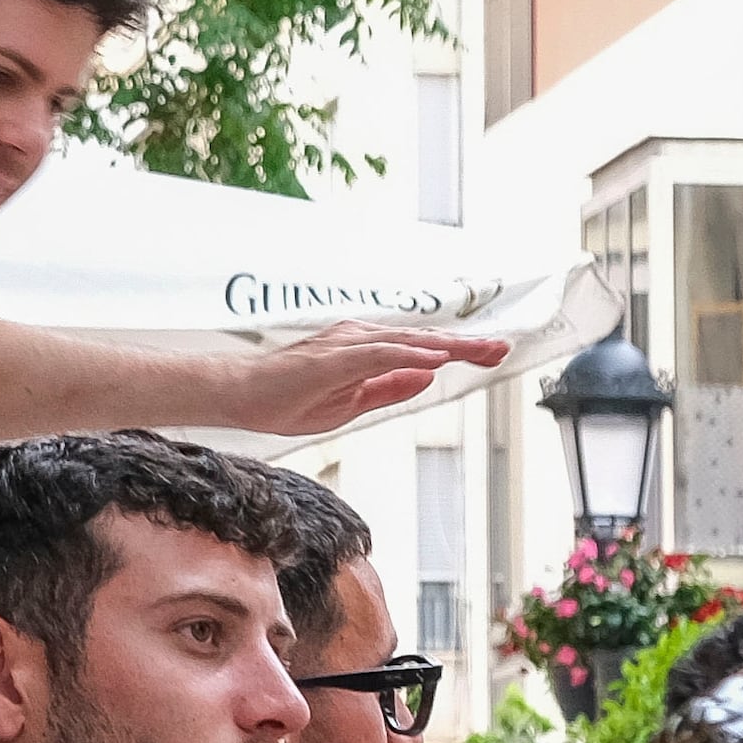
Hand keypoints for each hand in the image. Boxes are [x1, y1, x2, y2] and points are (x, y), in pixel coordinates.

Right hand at [214, 319, 504, 436]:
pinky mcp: (332, 357)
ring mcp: (345, 345)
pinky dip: (410, 355)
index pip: (421, 350)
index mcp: (364, 353)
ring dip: (448, 345)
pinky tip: (436, 359)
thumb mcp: (351, 403)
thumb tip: (428, 375)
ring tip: (483, 349)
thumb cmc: (285, 399)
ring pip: (408, 342)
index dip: (459, 350)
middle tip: (504, 347)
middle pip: (423, 341)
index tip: (492, 353)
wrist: (238, 396)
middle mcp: (358, 340)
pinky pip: (379, 354)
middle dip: (466, 344)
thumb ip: (389, 387)